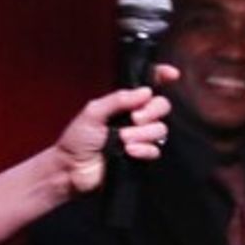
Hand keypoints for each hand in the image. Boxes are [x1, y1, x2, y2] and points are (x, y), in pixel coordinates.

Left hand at [56, 65, 177, 193]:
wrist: (72, 170)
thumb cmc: (77, 140)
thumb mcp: (93, 113)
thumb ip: (118, 100)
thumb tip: (146, 91)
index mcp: (123, 104)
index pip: (148, 85)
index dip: (161, 77)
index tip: (172, 74)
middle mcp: (135, 118)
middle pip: (161, 106)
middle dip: (151, 111)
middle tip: (134, 119)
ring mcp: (140, 138)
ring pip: (160, 129)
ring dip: (142, 133)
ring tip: (123, 140)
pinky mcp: (141, 156)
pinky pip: (156, 149)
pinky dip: (143, 149)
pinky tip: (129, 151)